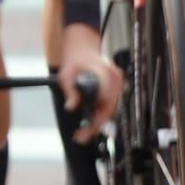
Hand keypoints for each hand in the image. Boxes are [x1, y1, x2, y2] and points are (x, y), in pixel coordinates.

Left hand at [57, 23, 122, 139]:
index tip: (85, 130)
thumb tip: (71, 107)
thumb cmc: (75, 59)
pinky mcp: (116, 87)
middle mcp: (116, 79)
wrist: (83, 47)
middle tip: (81, 137)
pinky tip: (90, 122)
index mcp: (107, 74)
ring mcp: (118, 83)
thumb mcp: (66, 74)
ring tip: (83, 133)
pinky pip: (111, 105)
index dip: (96, 119)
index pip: (106, 102)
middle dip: (96, 125)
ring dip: (98, 121)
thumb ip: (70, 91)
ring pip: (111, 109)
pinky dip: (101, 114)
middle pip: (110, 109)